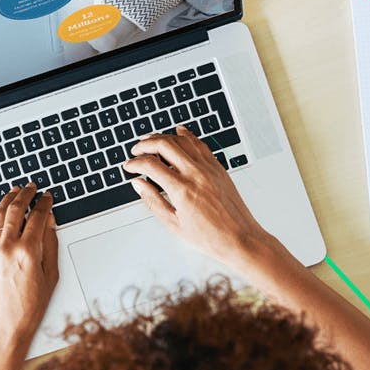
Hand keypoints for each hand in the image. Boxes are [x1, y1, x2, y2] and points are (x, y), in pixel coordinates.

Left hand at [0, 183, 58, 347]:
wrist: (5, 325)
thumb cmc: (30, 306)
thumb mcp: (51, 275)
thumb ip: (50, 244)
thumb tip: (49, 222)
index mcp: (28, 252)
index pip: (38, 217)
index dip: (44, 203)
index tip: (48, 197)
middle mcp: (7, 248)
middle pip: (15, 209)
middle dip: (25, 194)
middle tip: (31, 187)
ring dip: (7, 200)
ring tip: (15, 192)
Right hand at [123, 126, 268, 265]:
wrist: (239, 238)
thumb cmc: (210, 236)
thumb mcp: (174, 224)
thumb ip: (153, 201)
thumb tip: (139, 185)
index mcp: (182, 190)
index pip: (151, 165)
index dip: (135, 163)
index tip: (129, 166)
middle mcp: (195, 174)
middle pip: (165, 145)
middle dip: (145, 144)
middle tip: (136, 150)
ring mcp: (208, 168)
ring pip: (182, 140)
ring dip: (163, 137)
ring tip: (152, 141)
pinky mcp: (218, 168)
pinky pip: (200, 144)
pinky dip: (187, 135)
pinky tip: (179, 132)